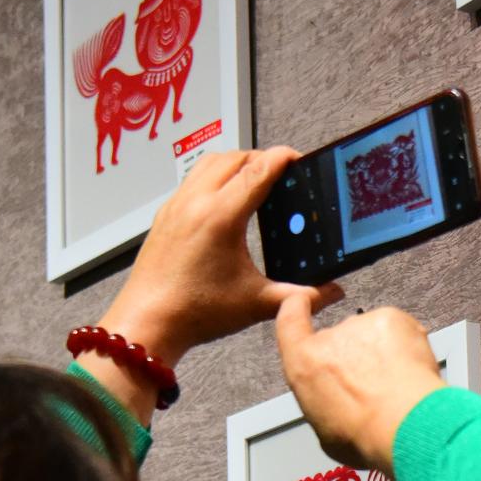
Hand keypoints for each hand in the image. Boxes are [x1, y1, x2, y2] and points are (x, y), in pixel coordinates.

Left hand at [97, 148, 341, 366]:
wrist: (148, 323)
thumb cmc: (194, 313)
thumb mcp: (256, 303)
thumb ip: (300, 296)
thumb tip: (332, 293)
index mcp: (221, 216)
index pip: (259, 170)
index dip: (283, 158)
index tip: (298, 158)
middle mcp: (196, 202)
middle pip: (235, 158)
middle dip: (261, 158)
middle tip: (281, 172)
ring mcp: (176, 205)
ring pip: (210, 162)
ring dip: (235, 162)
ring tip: (254, 179)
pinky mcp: (164, 215)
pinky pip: (191, 179)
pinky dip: (213, 177)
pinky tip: (224, 200)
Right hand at [273, 294, 444, 474]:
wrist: (404, 424)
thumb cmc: (365, 435)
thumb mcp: (325, 432)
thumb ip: (324, 404)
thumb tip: (336, 406)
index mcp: (304, 364)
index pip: (289, 321)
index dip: (296, 309)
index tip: (301, 302)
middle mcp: (329, 338)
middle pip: (339, 338)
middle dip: (356, 358)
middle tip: (374, 387)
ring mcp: (361, 325)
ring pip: (372, 336)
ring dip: (382, 354)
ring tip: (396, 387)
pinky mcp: (391, 319)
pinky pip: (397, 329)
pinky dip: (405, 345)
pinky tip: (410, 372)